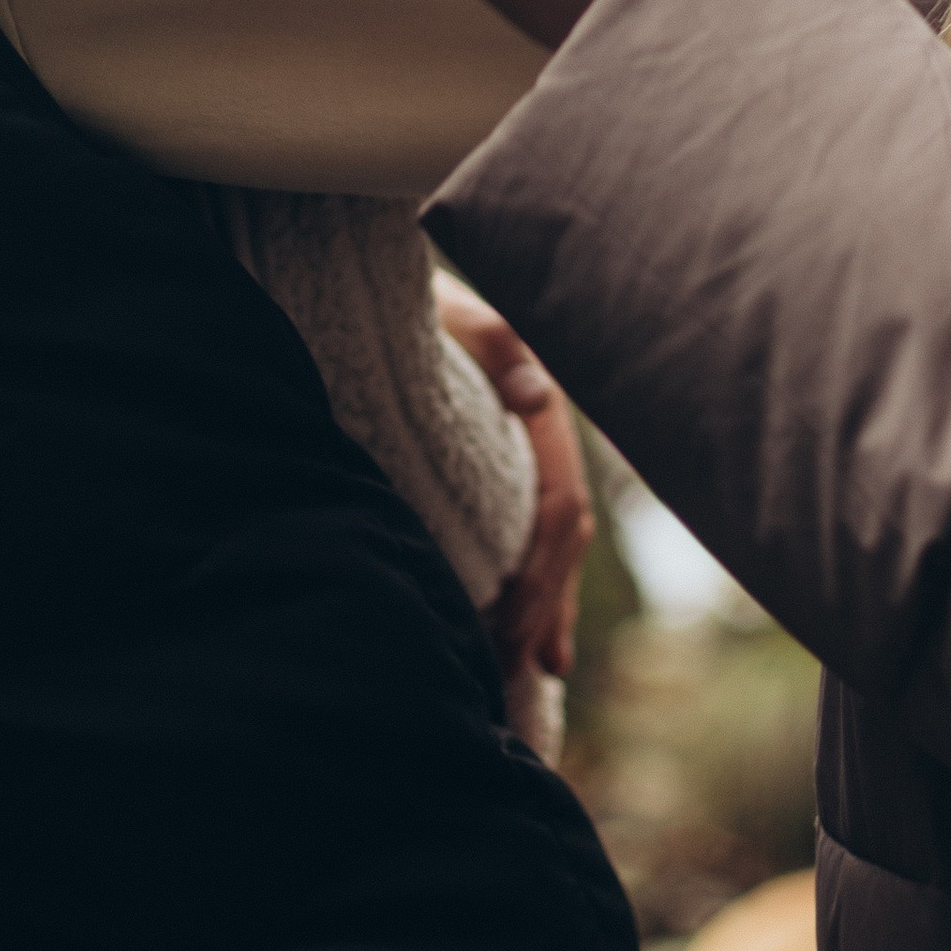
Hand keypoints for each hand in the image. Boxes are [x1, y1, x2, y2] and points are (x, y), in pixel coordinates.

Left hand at [436, 278, 592, 682]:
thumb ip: (492, 340)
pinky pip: (539, 533)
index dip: (541, 568)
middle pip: (563, 534)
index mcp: (538, 404)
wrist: (387, 282)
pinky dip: (543, 588)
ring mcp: (529, 449)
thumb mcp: (448, 312)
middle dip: (544, 602)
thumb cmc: (416, 303)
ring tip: (539, 669)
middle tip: (513, 664)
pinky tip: (539, 638)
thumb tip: (538, 397)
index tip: (512, 624)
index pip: (557, 502)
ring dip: (550, 605)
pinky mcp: (508, 462)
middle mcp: (542, 433)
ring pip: (558, 541)